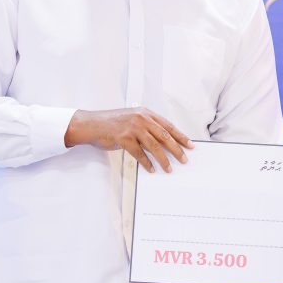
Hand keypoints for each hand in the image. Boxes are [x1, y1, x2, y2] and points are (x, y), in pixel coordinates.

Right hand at [64, 107, 192, 172]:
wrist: (92, 124)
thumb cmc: (112, 123)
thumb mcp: (132, 119)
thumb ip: (147, 127)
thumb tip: (163, 141)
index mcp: (146, 113)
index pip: (168, 126)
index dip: (181, 136)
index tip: (190, 145)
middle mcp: (141, 119)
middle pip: (164, 136)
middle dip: (177, 149)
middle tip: (184, 159)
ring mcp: (132, 128)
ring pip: (154, 146)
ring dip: (163, 159)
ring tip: (169, 168)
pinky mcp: (124, 138)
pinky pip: (139, 154)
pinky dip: (147, 163)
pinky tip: (152, 169)